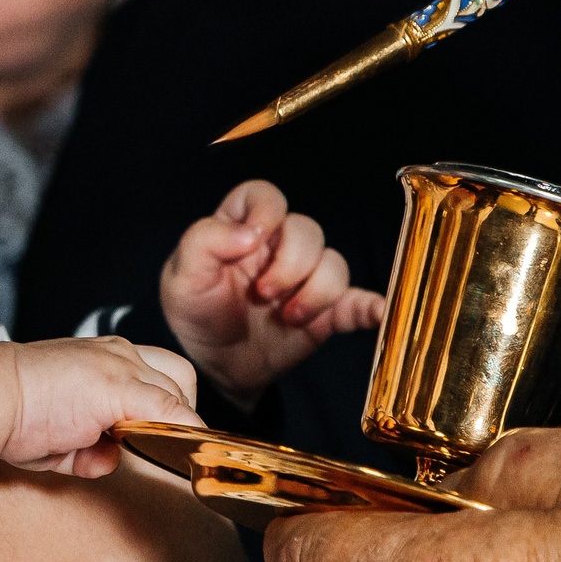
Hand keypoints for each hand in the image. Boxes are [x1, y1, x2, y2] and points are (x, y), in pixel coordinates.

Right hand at [0, 332, 199, 475]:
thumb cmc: (12, 415)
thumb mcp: (60, 438)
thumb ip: (90, 449)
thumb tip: (109, 459)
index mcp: (101, 358)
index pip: (157, 373)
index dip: (163, 406)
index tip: (153, 435)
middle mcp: (117, 356)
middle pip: (178, 382)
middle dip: (169, 421)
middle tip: (141, 447)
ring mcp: (121, 369)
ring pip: (178, 397)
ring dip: (166, 431)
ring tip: (126, 450)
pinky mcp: (120, 389)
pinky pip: (172, 414)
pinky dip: (183, 435)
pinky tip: (160, 452)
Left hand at [159, 181, 384, 409]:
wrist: (214, 365)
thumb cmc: (196, 312)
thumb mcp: (182, 277)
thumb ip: (204, 242)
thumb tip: (249, 233)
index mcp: (242, 228)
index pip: (265, 196)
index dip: (266, 211)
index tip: (254, 240)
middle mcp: (279, 247)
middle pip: (307, 230)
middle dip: (289, 264)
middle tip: (264, 294)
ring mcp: (305, 279)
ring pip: (334, 264)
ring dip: (314, 292)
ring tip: (288, 317)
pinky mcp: (326, 313)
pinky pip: (359, 303)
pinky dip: (372, 306)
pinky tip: (378, 313)